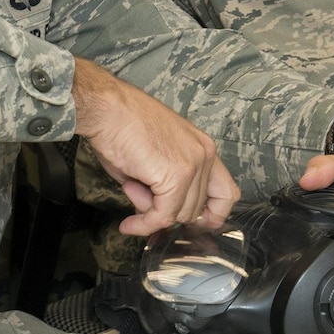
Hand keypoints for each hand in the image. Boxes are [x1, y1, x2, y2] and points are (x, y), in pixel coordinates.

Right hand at [73, 58, 238, 237]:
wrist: (106, 109)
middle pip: (197, 208)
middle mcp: (205, 154)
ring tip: (130, 187)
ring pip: (180, 214)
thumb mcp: (154, 159)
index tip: (193, 225)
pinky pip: (163, 216)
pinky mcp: (175, 176)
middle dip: (165, 209)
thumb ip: (165, 187)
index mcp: (203, 147)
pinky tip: (129, 224)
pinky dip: (144, 225)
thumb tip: (161, 214)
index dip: (211, 215)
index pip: (226, 193)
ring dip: (151, 212)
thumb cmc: (121, 125)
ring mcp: (193, 165)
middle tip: (137, 192)